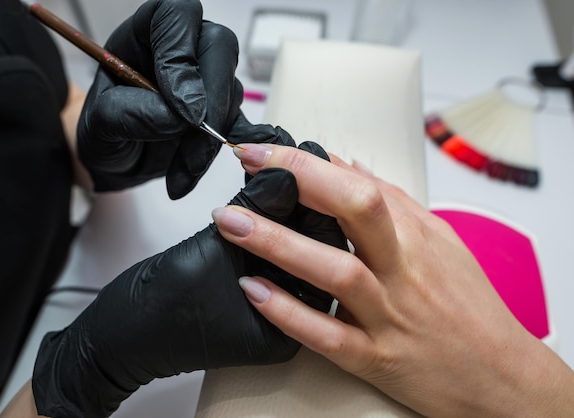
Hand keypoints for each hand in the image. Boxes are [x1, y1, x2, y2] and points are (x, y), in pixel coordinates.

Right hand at [32, 142, 346, 416]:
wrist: (118, 332)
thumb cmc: (155, 311)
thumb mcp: (208, 256)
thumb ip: (253, 216)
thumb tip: (286, 172)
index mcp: (287, 331)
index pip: (322, 254)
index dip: (315, 200)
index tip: (304, 156)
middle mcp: (287, 321)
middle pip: (315, 248)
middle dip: (305, 198)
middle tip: (290, 154)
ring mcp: (272, 306)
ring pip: (297, 244)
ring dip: (288, 204)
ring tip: (275, 166)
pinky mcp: (255, 288)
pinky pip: (276, 249)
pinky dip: (272, 217)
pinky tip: (264, 187)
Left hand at [77, 0, 292, 198]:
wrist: (115, 162)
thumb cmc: (101, 133)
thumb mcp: (98, 125)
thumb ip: (130, 113)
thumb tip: (177, 117)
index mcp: (145, 33)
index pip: (175, 17)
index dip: (182, 56)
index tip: (181, 106)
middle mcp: (182, 48)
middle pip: (219, 47)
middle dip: (211, 98)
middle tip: (194, 135)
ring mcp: (206, 78)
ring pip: (231, 92)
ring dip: (210, 139)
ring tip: (180, 170)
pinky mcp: (221, 110)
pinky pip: (236, 124)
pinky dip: (218, 154)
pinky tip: (191, 173)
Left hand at [212, 143, 573, 417]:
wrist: (500, 377)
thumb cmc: (469, 307)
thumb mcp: (440, 243)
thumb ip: (393, 204)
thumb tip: (346, 166)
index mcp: (416, 238)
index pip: (359, 185)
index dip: (307, 163)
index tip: (264, 151)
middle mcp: (403, 271)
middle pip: (357, 211)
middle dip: (298, 182)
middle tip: (247, 168)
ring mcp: (389, 316)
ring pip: (335, 272)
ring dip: (278, 244)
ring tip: (233, 223)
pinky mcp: (376, 359)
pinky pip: (328, 336)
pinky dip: (288, 312)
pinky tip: (254, 291)